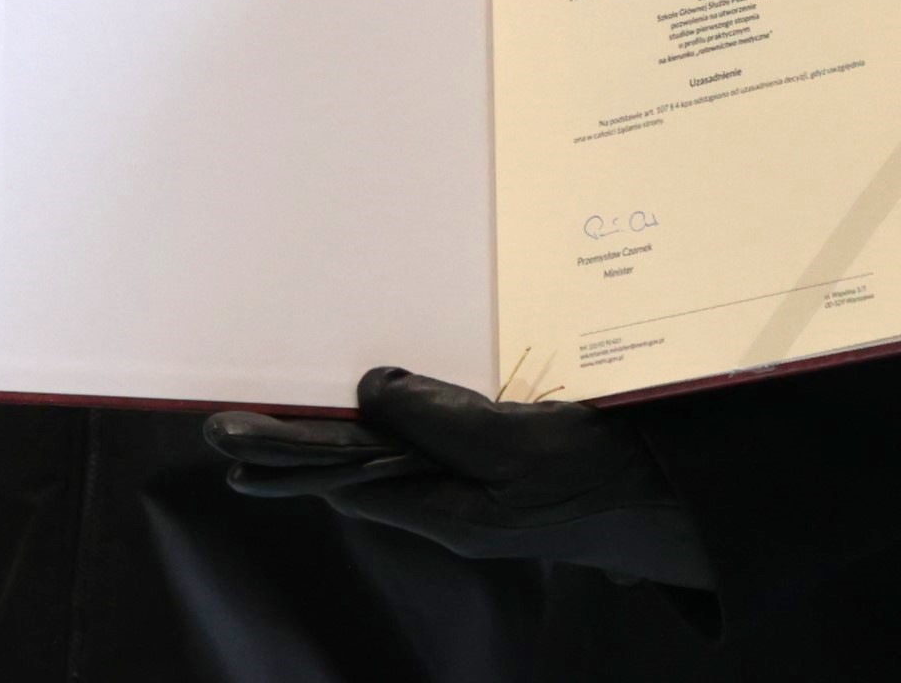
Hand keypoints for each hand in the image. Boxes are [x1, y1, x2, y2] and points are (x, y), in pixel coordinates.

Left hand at [209, 365, 712, 588]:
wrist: (680, 508)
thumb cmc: (606, 480)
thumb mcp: (524, 449)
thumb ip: (445, 421)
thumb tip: (372, 391)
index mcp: (447, 509)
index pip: (344, 477)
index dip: (285, 455)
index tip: (227, 435)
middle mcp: (450, 503)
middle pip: (352, 474)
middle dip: (286, 453)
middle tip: (220, 432)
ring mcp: (476, 489)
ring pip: (385, 463)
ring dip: (328, 444)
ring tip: (267, 436)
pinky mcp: (503, 469)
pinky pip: (429, 450)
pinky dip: (386, 434)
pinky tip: (372, 427)